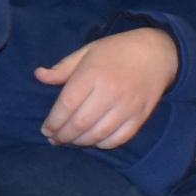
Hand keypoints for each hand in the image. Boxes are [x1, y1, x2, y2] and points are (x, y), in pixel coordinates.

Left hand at [35, 26, 182, 149]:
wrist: (157, 53)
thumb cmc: (116, 51)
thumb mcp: (87, 52)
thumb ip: (63, 68)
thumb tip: (38, 75)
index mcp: (92, 74)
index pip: (67, 105)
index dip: (54, 121)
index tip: (46, 129)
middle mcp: (109, 92)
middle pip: (80, 123)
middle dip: (63, 136)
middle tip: (54, 139)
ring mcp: (127, 106)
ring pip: (97, 134)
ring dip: (80, 142)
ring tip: (70, 141)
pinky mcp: (140, 116)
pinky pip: (119, 138)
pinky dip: (103, 144)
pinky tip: (93, 141)